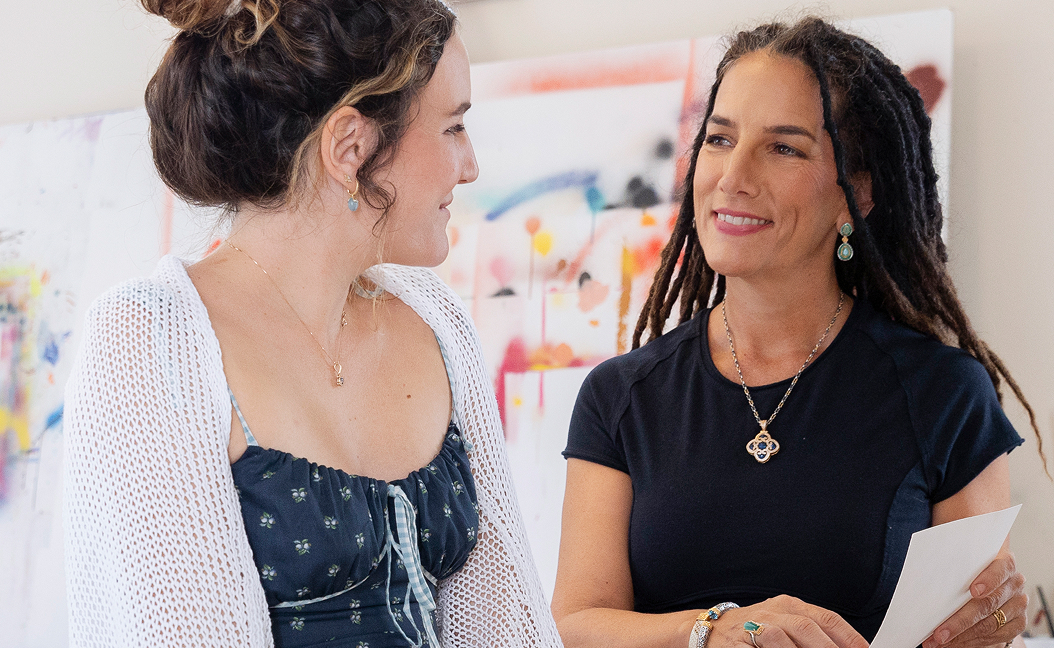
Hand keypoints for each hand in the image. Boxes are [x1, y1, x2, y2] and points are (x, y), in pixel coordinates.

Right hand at [708, 596, 868, 647]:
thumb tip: (847, 647)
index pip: (824, 617)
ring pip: (779, 637)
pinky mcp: (734, 644)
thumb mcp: (784, 621)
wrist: (711, 629)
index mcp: (788, 605)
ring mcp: (751, 627)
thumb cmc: (754, 628)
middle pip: (804, 626)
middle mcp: (771, 612)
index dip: (847, 636)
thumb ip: (812, 631)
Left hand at [921, 550, 1026, 647]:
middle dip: (960, 620)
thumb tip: (925, 576)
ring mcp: (1017, 604)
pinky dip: (970, 642)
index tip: (973, 591)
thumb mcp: (965, 564)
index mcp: (1003, 561)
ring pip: (989, 624)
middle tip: (939, 633)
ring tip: (938, 641)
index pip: (1001, 568)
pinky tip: (953, 644)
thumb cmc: (970, 570)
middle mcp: (1015, 582)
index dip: (988, 580)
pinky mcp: (1017, 623)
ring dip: (960, 636)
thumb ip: (956, 567)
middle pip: (989, 603)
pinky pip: (994, 637)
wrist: (992, 585)